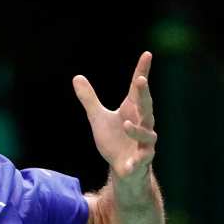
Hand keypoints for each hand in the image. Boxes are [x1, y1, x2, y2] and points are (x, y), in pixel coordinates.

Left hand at [73, 51, 156, 180]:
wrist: (123, 169)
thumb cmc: (114, 141)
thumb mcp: (98, 118)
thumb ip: (89, 99)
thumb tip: (76, 77)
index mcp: (132, 110)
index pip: (137, 89)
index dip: (142, 71)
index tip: (147, 54)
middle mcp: (142, 124)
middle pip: (146, 107)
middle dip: (144, 94)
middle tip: (140, 80)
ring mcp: (144, 143)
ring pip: (147, 134)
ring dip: (137, 130)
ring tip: (125, 124)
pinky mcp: (141, 161)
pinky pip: (141, 159)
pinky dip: (136, 161)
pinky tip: (128, 163)